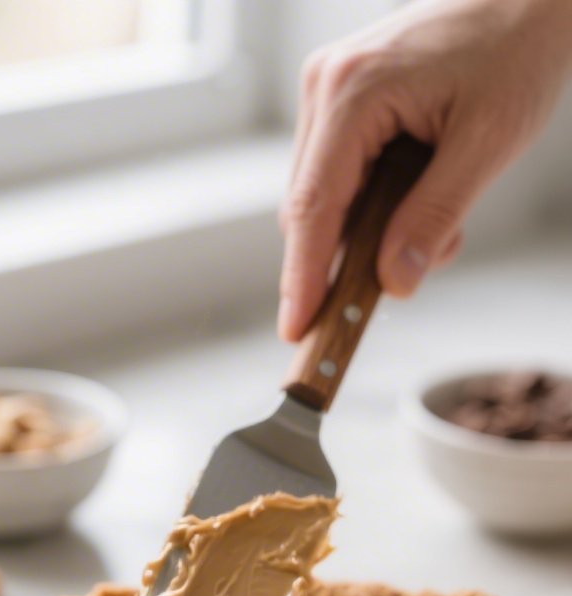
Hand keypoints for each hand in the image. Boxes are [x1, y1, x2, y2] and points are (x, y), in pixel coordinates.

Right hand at [279, 0, 571, 340]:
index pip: (313, 208)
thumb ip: (434, 216)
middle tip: (411, 274)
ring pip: (326, 198)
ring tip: (441, 228)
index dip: (303, 277)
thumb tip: (394, 281)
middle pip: (311, 209)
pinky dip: (378, 207)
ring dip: (373, 233)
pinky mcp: (346, 101)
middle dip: (353, 256)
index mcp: (351, 93)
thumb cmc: (515, 49)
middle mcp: (327, 88)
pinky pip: (343, 176)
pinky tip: (426, 199)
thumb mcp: (485, 143)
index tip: (298, 329)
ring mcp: (331, 93)